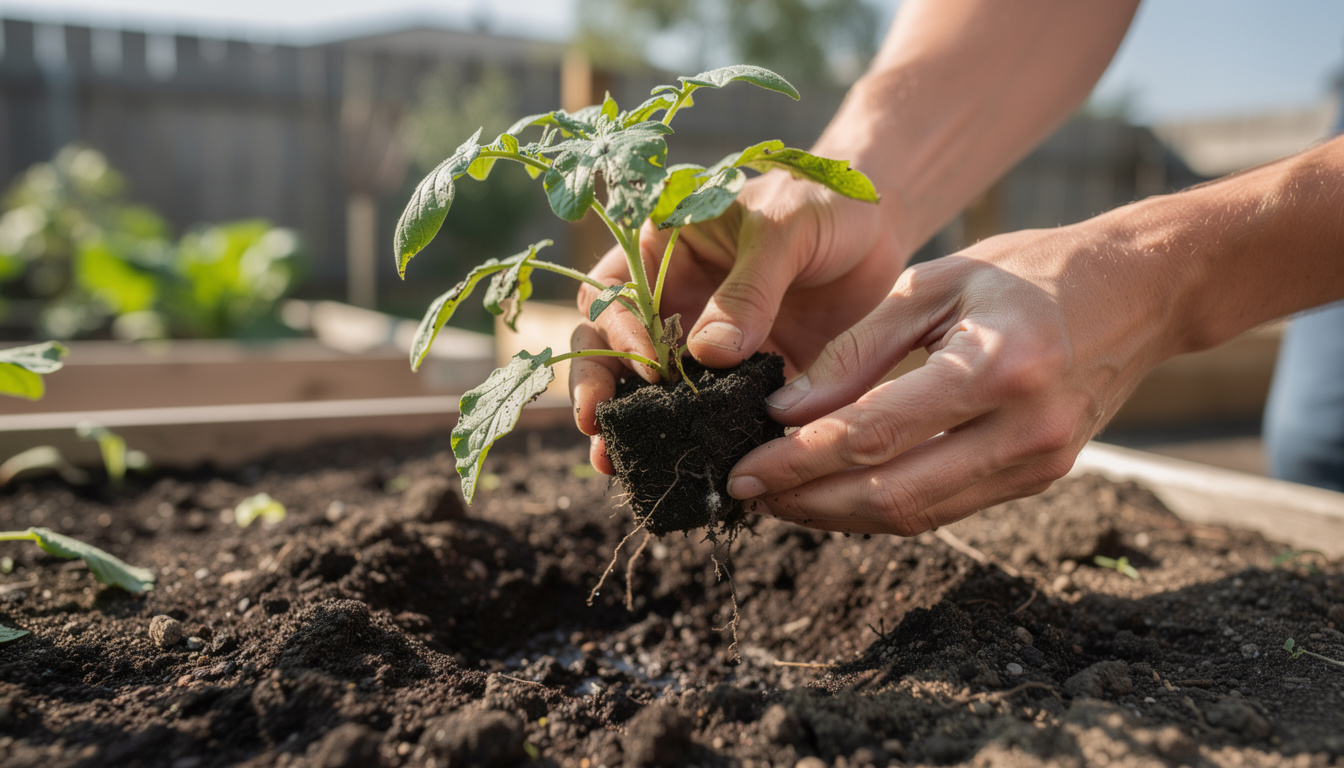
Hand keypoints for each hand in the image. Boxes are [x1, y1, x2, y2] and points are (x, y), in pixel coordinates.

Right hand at [569, 170, 905, 472]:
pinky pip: (708, 415)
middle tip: (595, 427)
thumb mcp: (787, 228)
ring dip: (629, 425)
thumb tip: (709, 354)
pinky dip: (695, 442)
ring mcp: (701, 345)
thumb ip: (750, 287)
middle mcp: (669, 300)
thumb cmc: (823, 203)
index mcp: (662, 249)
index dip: (620, 332)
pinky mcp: (739, 380)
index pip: (615, 293)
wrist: (877, 231)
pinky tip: (690, 471)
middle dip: (596, 386)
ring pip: (648, 390)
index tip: (648, 368)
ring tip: (617, 463)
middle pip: (608, 346)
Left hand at [724, 220, 1181, 535]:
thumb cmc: (1029, 271)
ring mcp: (1039, 465)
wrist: (1140, 291)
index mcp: (996, 368)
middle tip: (745, 493)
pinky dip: (882, 504)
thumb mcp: (935, 283)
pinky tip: (835, 490)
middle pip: (892, 496)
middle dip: (807, 503)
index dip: (798, 462)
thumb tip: (786, 414)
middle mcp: (1025, 431)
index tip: (741, 467)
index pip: (873, 435)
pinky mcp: (1039, 480)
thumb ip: (858, 350)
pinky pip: (944, 507)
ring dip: (838, 515)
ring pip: (916, 515)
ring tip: (779, 497)